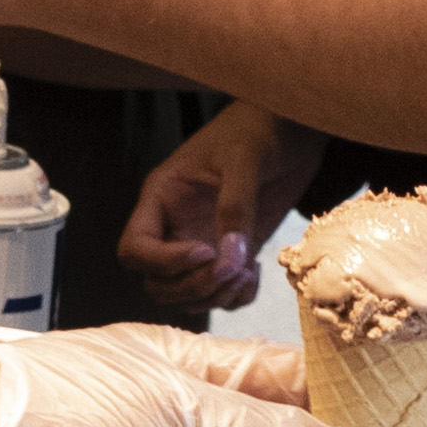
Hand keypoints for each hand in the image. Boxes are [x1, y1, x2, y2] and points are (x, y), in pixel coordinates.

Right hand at [120, 101, 322, 304]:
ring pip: (185, 296)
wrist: (291, 128)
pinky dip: (236, 298)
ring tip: (245, 272)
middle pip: (156, 283)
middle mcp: (175, 226)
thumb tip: (230, 258)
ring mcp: (202, 243)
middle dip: (190, 286)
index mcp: (162, 198)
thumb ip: (235, 205)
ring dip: (214, 297)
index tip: (205, 251)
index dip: (163, 262)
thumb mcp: (245, 158)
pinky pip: (221, 295)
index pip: (135, 249)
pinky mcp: (231, 255)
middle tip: (230, 269)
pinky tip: (254, 274)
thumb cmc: (259, 129)